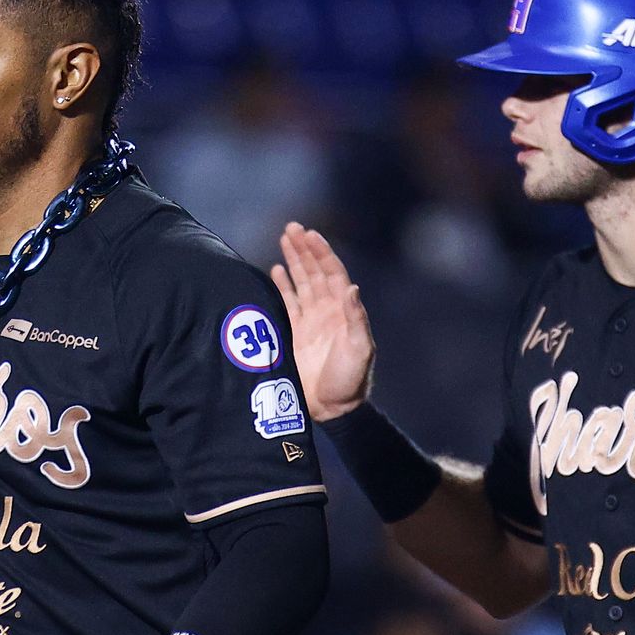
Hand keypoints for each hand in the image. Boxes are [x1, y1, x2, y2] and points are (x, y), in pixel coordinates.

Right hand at [272, 222, 374, 422]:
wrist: (333, 407)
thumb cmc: (351, 381)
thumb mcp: (359, 349)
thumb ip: (355, 319)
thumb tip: (351, 287)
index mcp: (343, 311)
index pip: (331, 273)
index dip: (321, 253)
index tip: (310, 234)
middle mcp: (327, 310)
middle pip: (314, 272)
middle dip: (304, 249)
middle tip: (291, 227)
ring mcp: (311, 320)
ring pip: (300, 282)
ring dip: (293, 261)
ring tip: (283, 239)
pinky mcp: (295, 333)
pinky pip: (288, 303)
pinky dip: (282, 285)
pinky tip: (274, 270)